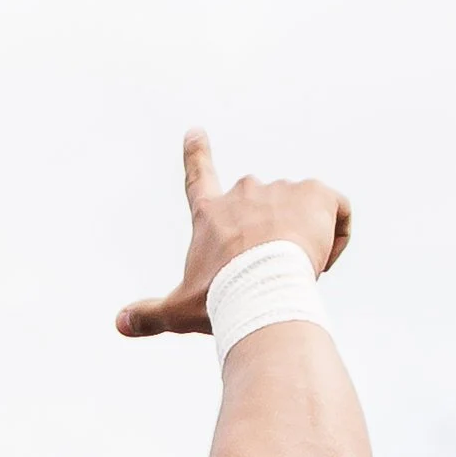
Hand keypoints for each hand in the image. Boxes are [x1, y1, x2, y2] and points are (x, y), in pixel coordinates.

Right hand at [117, 129, 351, 339]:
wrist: (259, 290)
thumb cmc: (218, 300)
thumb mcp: (179, 310)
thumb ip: (149, 315)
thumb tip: (117, 324)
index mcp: (211, 214)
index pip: (199, 177)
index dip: (196, 155)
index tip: (195, 132)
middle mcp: (244, 191)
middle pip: (264, 209)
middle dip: (271, 237)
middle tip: (268, 276)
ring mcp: (282, 188)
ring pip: (303, 216)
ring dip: (305, 242)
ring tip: (294, 277)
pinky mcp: (316, 192)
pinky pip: (338, 212)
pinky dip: (339, 235)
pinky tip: (324, 264)